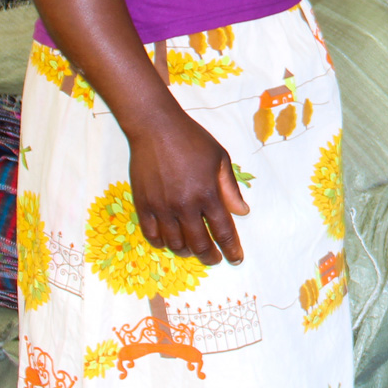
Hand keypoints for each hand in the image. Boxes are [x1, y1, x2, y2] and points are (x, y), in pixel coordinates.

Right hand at [125, 108, 250, 264]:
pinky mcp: (144, 205)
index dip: (231, 249)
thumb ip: (231, 189)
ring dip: (187, 251)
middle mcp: (185, 205)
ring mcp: (162, 207)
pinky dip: (163, 243)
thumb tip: (242, 212)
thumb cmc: (191, 140)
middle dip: (210, 257)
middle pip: (200, 244)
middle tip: (215, 259)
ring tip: (194, 249)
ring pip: (175, 244)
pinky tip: (170, 241)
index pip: (223, 231)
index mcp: (208, 193)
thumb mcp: (220, 159)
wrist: (155, 128)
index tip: (236, 258)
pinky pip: (152, 236)